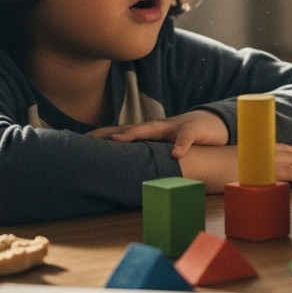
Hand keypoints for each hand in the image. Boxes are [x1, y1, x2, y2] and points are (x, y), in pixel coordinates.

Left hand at [88, 110, 228, 157]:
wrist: (211, 123)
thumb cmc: (182, 138)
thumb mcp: (164, 148)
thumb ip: (147, 155)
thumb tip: (128, 170)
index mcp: (149, 133)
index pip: (121, 133)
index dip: (101, 136)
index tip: (80, 142)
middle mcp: (157, 128)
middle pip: (130, 129)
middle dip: (110, 134)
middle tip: (89, 140)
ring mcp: (174, 128)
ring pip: (153, 129)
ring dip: (135, 134)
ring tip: (118, 140)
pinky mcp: (193, 131)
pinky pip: (186, 139)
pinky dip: (180, 146)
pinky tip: (175, 154)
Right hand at [177, 144, 291, 192]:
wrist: (196, 161)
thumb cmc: (204, 164)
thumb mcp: (224, 164)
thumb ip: (237, 167)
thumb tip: (238, 174)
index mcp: (251, 151)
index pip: (277, 148)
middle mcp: (256, 154)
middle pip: (287, 153)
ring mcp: (257, 162)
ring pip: (289, 162)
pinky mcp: (258, 173)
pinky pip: (282, 173)